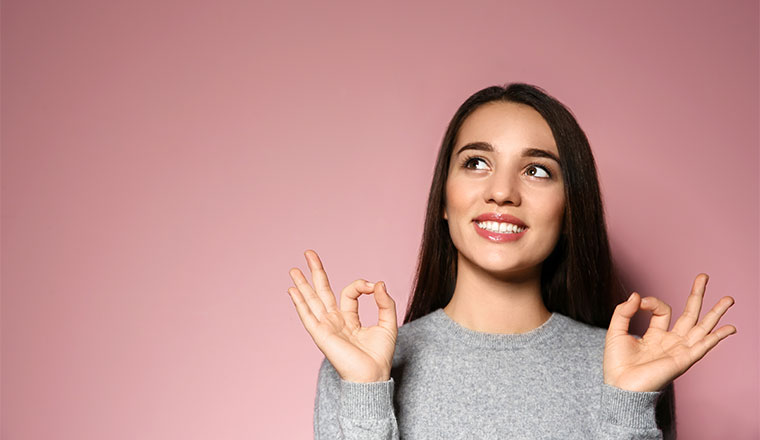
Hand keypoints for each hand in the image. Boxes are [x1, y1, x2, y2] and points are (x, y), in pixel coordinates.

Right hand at [287, 249, 397, 382]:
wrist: (372, 376)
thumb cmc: (380, 355)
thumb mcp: (388, 323)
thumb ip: (385, 302)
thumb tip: (378, 283)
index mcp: (349, 318)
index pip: (349, 293)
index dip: (360, 285)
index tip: (372, 287)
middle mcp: (335, 321)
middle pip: (322, 292)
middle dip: (315, 272)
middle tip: (308, 253)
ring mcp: (326, 327)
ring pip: (311, 301)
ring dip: (302, 285)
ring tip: (293, 270)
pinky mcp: (321, 335)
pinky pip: (308, 316)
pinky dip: (299, 303)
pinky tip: (292, 291)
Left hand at [603, 273, 736, 391]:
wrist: (620, 387)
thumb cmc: (617, 364)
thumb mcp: (616, 331)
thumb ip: (624, 311)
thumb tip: (636, 295)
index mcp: (655, 335)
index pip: (662, 311)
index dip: (653, 302)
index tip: (640, 302)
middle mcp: (670, 342)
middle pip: (689, 315)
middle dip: (697, 295)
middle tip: (704, 276)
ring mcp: (679, 350)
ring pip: (702, 328)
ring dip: (716, 313)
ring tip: (728, 298)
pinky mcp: (683, 360)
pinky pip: (704, 346)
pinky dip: (717, 337)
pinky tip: (730, 328)